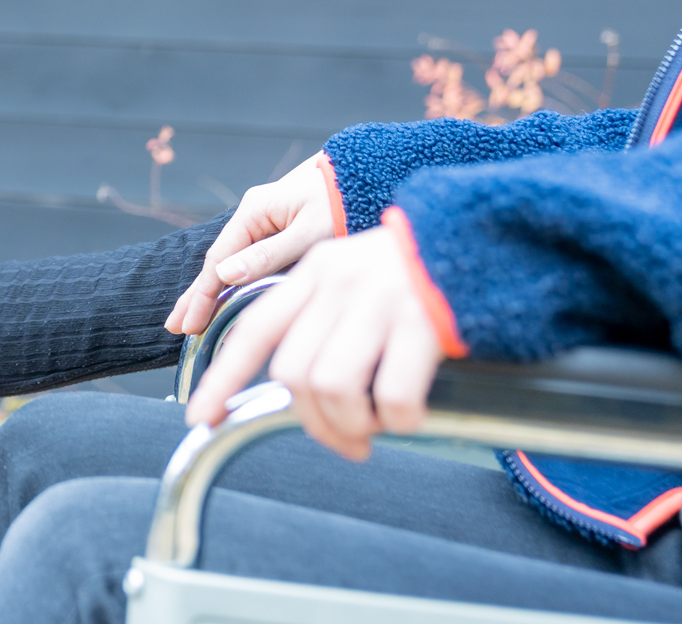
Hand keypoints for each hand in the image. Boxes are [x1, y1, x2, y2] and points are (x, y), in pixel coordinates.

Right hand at [165, 152, 341, 335]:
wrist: (369, 173)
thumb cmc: (344, 201)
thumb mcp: (310, 231)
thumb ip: (269, 254)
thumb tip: (225, 275)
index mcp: (254, 212)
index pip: (219, 260)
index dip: (202, 295)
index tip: (189, 324)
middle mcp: (254, 216)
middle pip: (218, 262)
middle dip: (196, 295)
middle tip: (176, 326)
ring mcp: (266, 223)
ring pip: (232, 263)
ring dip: (212, 291)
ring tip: (193, 318)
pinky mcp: (281, 231)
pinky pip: (249, 261)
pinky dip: (234, 283)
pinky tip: (227, 298)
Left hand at [183, 226, 444, 459]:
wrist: (480, 240)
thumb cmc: (414, 276)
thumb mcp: (352, 280)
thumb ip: (320, 321)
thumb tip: (299, 394)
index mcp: (313, 273)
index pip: (253, 329)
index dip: (223, 377)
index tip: (201, 415)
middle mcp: (338, 284)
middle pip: (292, 372)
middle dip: (312, 421)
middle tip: (343, 441)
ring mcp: (379, 301)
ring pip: (331, 386)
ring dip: (350, 425)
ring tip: (374, 430)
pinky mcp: (422, 324)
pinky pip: (392, 395)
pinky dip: (397, 421)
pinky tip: (408, 417)